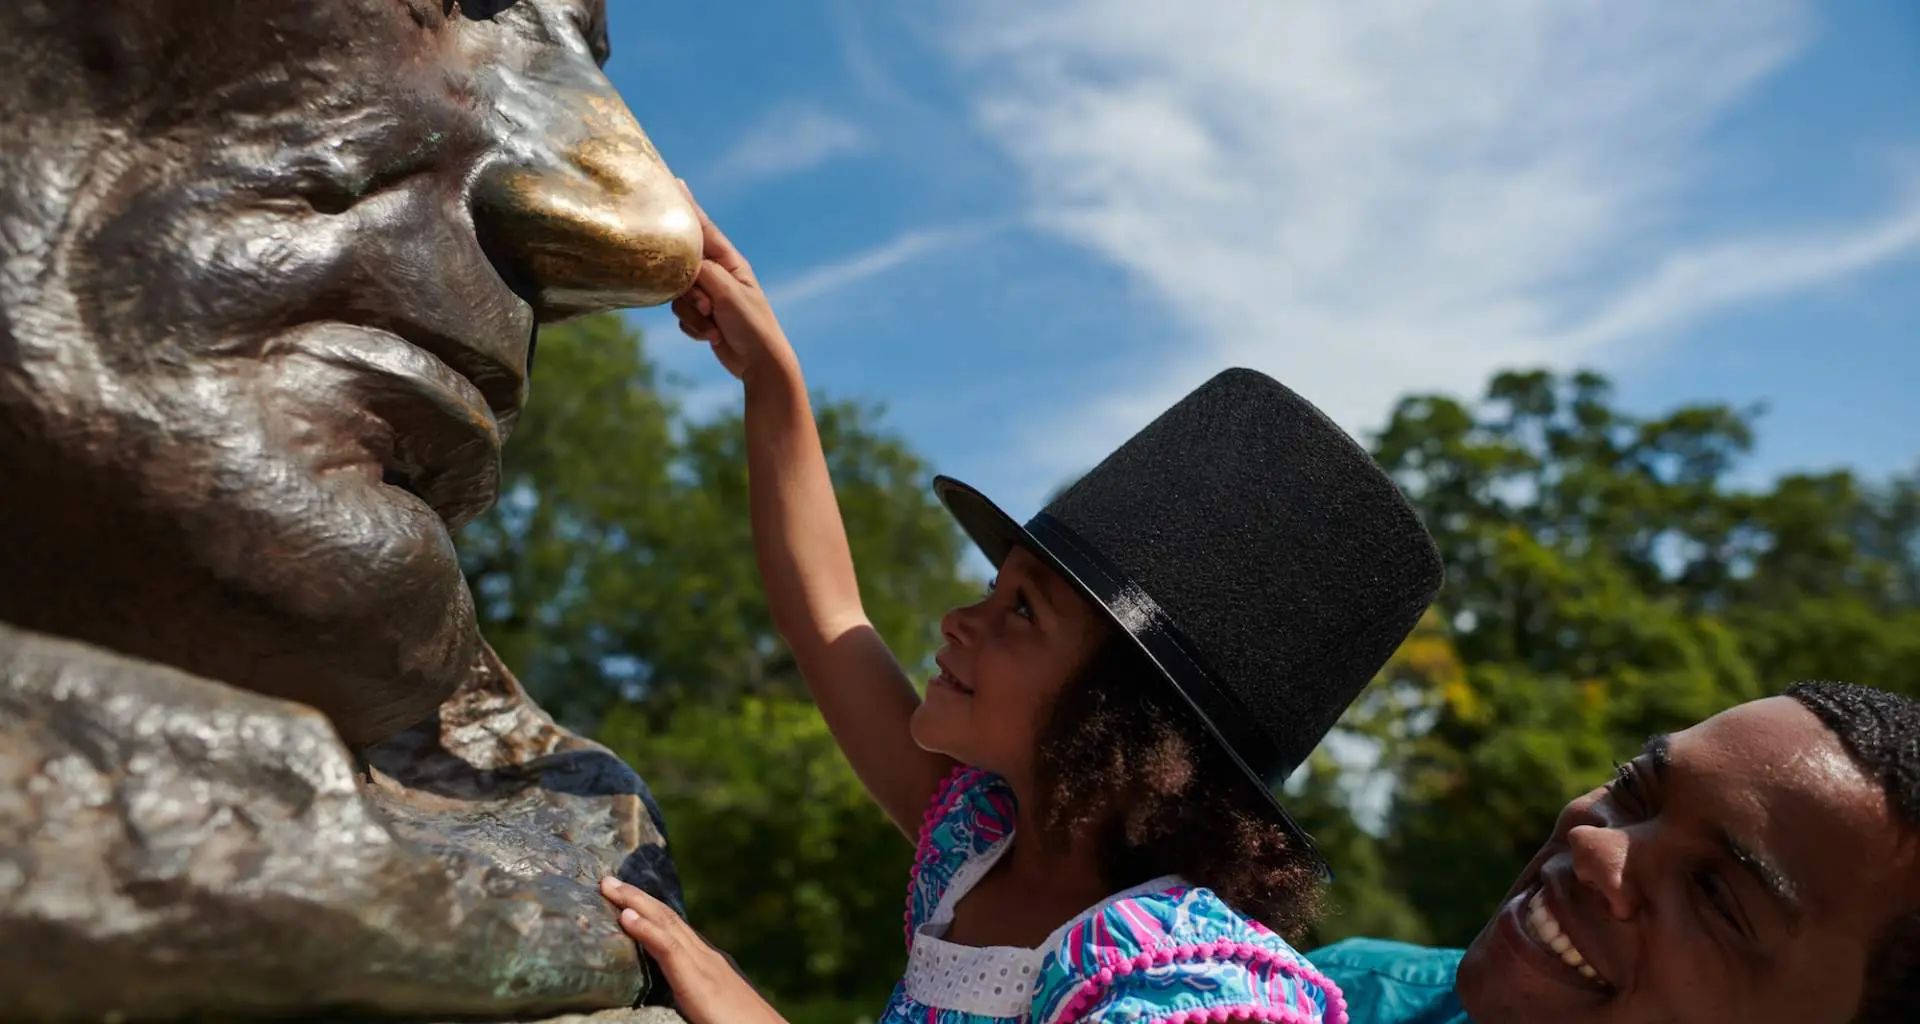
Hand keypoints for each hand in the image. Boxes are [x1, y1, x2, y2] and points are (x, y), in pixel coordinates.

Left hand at [600, 876, 788, 1023]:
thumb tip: (672, 994)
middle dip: (637, 898)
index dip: (649, 911)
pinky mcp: (700, 982)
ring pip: (666, 924)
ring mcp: (705, 966)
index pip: (675, 929)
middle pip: (667, 918)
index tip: (626, 899)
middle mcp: (707, 958)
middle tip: (609, 881)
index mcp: (709, 965)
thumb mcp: (710, 1008)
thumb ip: (693, 995)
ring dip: (636, 903)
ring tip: (610, 887)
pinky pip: (668, 950)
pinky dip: (646, 930)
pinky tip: (627, 917)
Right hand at [670, 181, 793, 383]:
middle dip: (688, 290)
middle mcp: (717, 274)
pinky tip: (712, 336)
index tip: (674, 181)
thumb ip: (701, 270)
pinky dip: (694, 328)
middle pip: (682, 267)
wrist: (760, 365)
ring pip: (677, 295)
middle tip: (707, 306)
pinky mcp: (702, 316)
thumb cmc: (752, 325)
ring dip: (692, 314)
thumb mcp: (726, 293)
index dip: (687, 206)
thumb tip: (682, 259)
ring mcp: (708, 295)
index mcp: (729, 261)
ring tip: (713, 324)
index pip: (703, 228)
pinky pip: (681, 316)